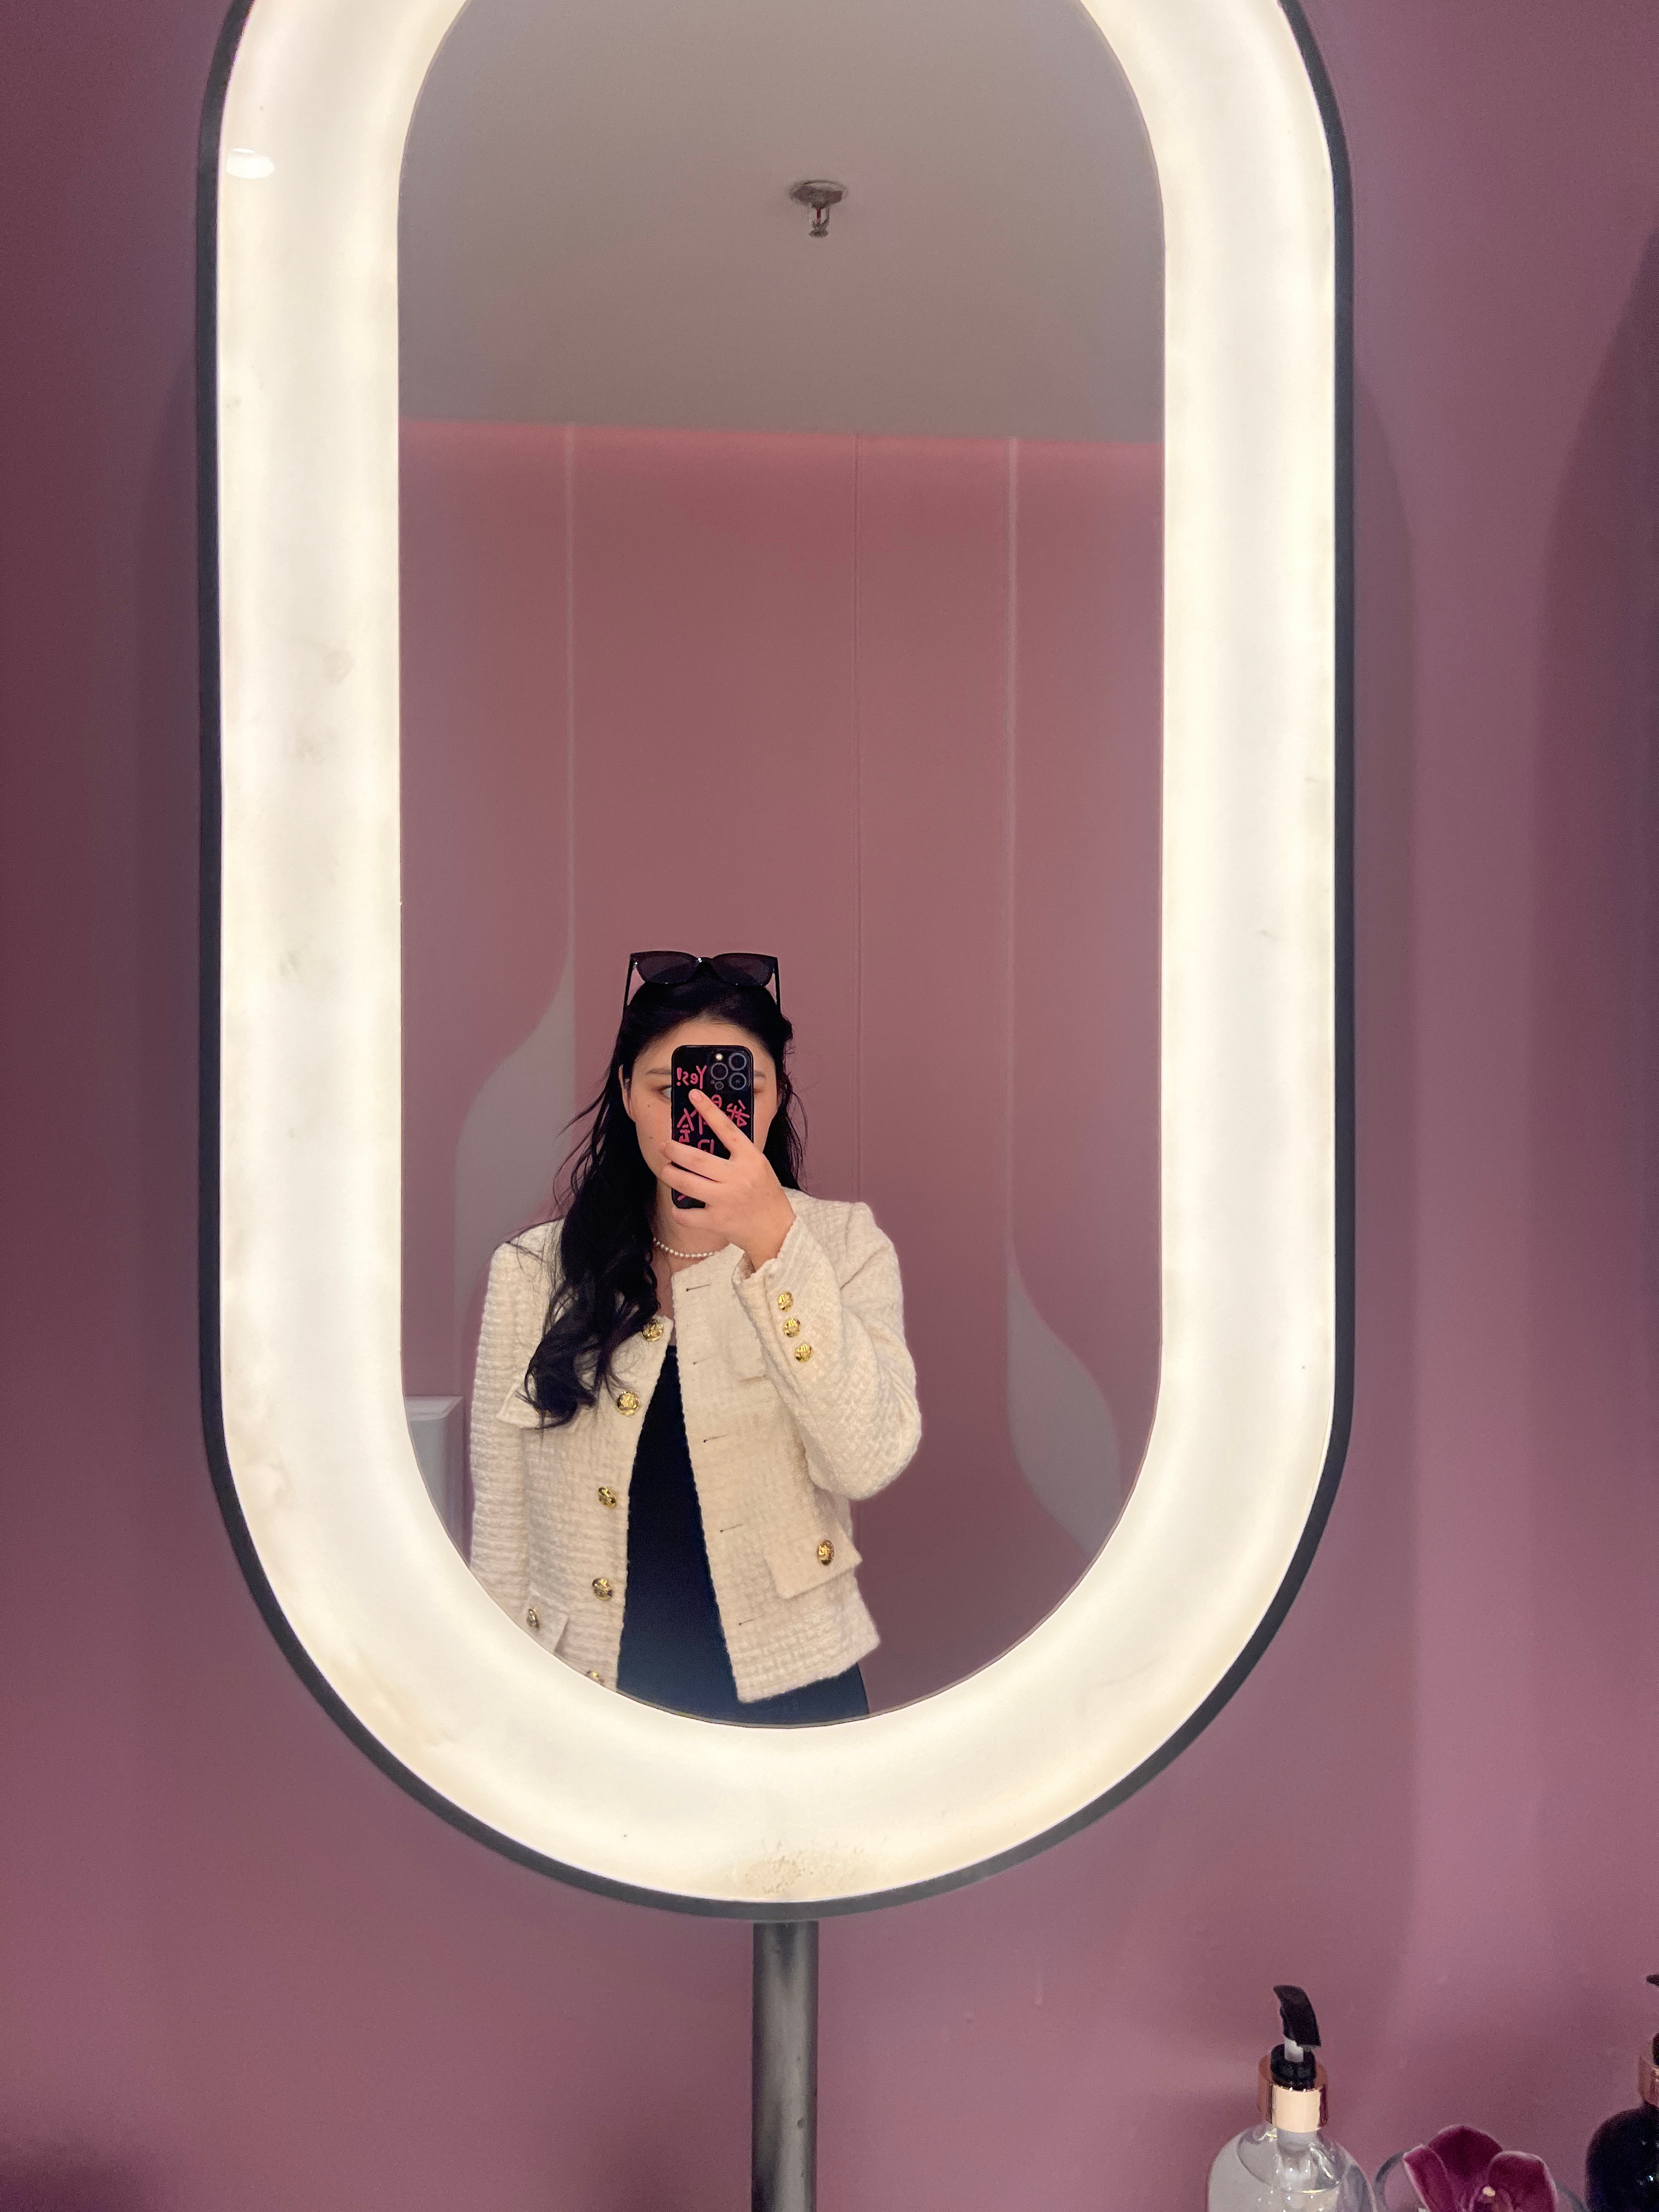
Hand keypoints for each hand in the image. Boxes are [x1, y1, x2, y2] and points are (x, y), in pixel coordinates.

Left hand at [661, 1090, 794, 1266]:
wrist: (776, 1230)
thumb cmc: (765, 1194)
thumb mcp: (759, 1166)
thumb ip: (738, 1153)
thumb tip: (709, 1135)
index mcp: (750, 1158)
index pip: (727, 1129)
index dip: (709, 1110)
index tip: (694, 1094)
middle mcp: (737, 1177)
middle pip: (696, 1158)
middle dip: (674, 1150)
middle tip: (664, 1145)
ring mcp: (726, 1200)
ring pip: (686, 1183)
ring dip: (670, 1174)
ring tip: (666, 1170)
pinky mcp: (717, 1221)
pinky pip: (687, 1214)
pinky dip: (678, 1210)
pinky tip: (678, 1206)